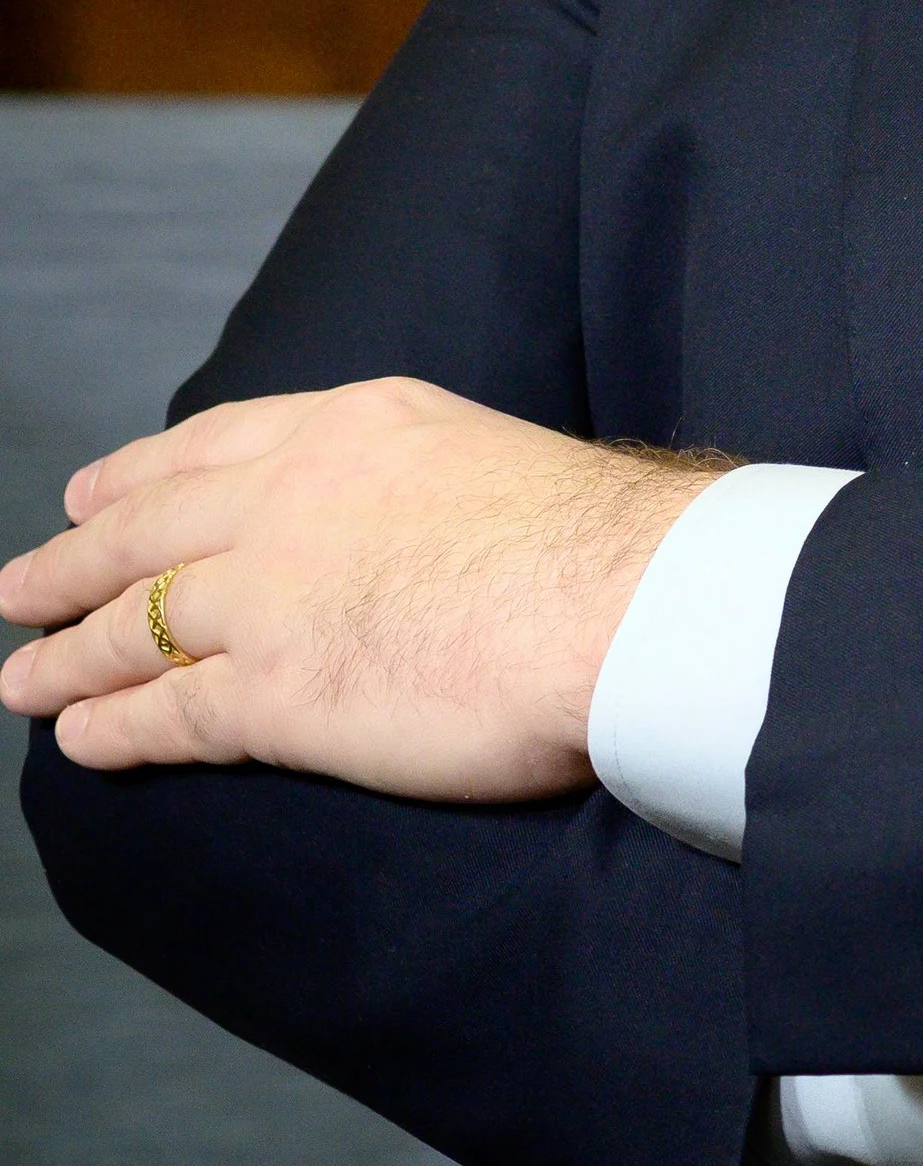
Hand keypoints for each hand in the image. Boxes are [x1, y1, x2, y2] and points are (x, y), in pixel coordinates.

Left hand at [0, 378, 723, 796]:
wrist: (618, 596)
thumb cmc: (589, 536)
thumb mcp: (478, 451)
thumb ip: (408, 477)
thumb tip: (398, 523)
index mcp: (348, 425)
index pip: (213, 443)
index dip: (137, 473)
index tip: (91, 490)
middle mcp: (291, 497)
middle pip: (148, 531)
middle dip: (71, 560)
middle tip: (18, 583)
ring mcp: (274, 593)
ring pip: (136, 623)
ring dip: (65, 654)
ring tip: (18, 677)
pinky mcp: (278, 693)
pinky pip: (165, 713)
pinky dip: (108, 727)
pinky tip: (75, 740)